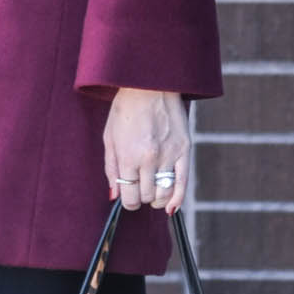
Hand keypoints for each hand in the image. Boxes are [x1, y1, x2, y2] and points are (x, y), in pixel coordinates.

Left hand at [104, 88, 188, 212]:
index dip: (128, 202)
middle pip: (147, 196)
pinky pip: (182, 183)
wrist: (150, 85)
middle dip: (141, 197)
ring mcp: (168, 155)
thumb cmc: (125, 110)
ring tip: (153, 191)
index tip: (128, 198)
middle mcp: (149, 159)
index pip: (129, 196)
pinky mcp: (184, 150)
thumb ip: (111, 169)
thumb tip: (115, 195)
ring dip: (157, 198)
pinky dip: (177, 199)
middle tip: (139, 188)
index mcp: (129, 157)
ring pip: (164, 193)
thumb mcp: (110, 138)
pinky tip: (171, 207)